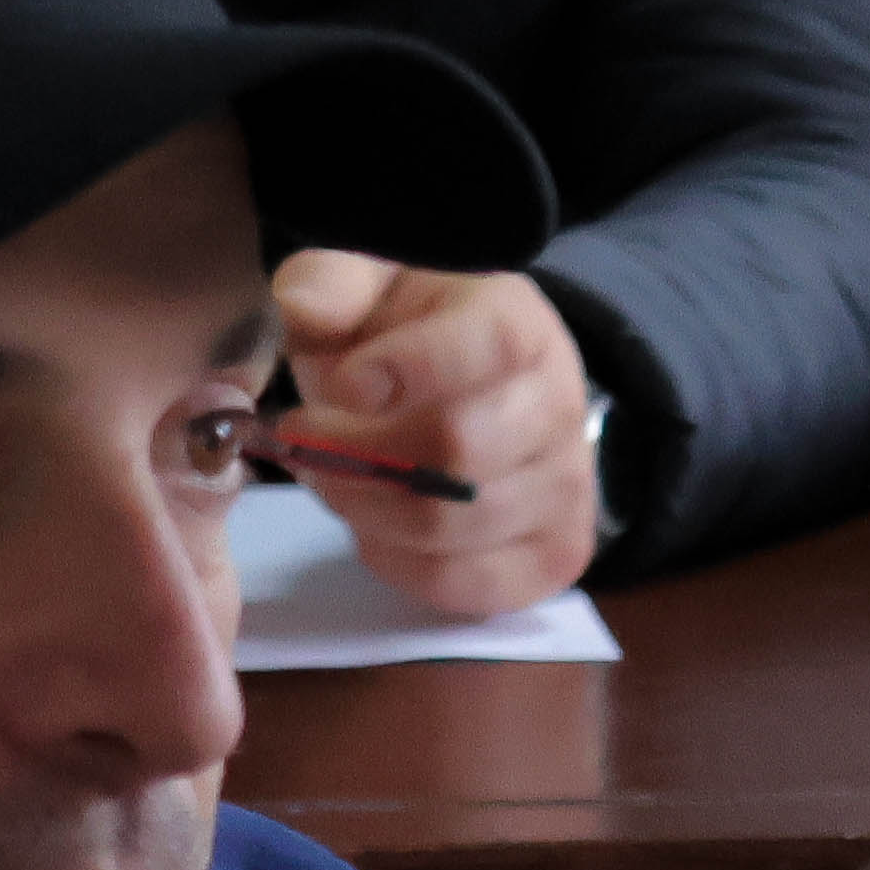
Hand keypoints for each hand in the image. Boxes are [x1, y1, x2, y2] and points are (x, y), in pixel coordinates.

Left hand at [265, 251, 604, 611]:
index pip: (488, 344)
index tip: (339, 384)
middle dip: (356, 452)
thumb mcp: (364, 289)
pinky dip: (399, 564)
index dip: (409, 367)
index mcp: (518, 325)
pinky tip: (376, 527)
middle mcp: (561, 405)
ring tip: (331, 478)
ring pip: (451, 525)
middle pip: (460, 448)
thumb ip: (330, 285)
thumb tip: (304, 306)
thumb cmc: (405, 337)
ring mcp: (567, 487)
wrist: (479, 393)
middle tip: (302, 437)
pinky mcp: (556, 555)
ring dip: (364, 509)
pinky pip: (466, 583)